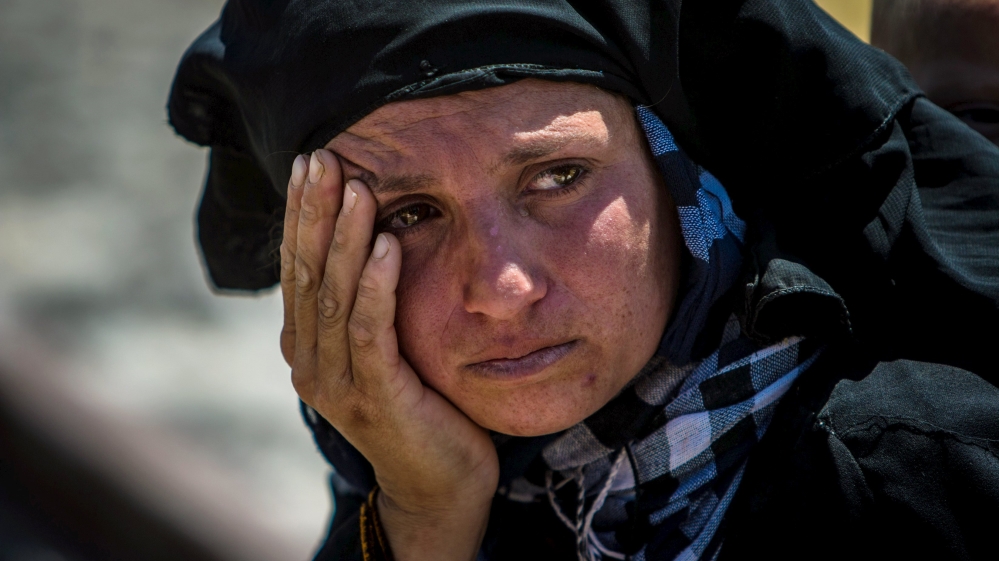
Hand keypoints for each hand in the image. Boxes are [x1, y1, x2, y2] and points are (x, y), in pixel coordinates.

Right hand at [279, 150, 498, 559]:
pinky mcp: (374, 395)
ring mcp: (336, 380)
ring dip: (344, 237)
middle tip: (322, 156)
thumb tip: (374, 236)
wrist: (438, 482)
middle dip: (314, 211)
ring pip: (334, 294)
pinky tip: (386, 243)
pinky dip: (376, 284)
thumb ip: (367, 304)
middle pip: (307, 271)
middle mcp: (310, 359)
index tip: (312, 162)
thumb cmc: (420, 404)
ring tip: (356, 186)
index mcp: (308, 343)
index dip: (303, 213)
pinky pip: (370, 329)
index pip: (299, 265)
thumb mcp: (385, 346)